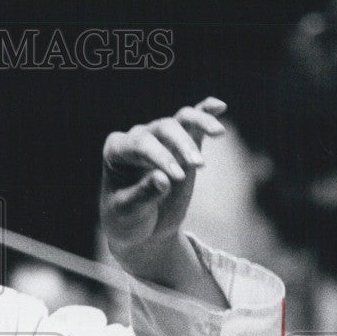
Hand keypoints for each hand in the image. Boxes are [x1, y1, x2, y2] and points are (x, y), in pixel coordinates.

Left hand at [100, 97, 226, 258]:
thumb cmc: (127, 218)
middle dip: (181, 144)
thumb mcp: (130, 212)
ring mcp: (160, 139)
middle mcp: (137, 138)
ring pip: (181, 119)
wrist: (140, 228)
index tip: (177, 177)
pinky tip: (220, 106)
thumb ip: (144, 194)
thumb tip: (163, 179)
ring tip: (218, 133)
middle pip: (163, 128)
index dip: (160, 156)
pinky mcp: (181, 144)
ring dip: (200, 123)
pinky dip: (205, 111)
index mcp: (116, 151)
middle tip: (198, 165)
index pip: (140, 144)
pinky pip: (192, 121)